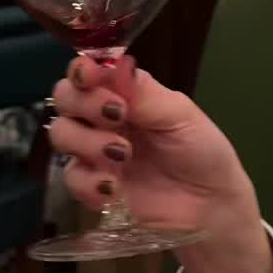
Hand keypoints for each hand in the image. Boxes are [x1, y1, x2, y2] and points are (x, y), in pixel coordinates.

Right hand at [50, 55, 255, 233]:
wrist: (210, 208)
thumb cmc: (203, 153)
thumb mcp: (182, 116)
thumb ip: (145, 93)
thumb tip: (115, 65)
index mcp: (127, 93)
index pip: (90, 71)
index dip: (82, 70)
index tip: (88, 76)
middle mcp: (105, 118)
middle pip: (66, 97)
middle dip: (84, 103)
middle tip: (117, 117)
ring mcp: (96, 152)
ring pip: (62, 134)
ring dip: (87, 141)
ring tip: (122, 155)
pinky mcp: (93, 186)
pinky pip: (71, 177)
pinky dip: (88, 181)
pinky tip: (114, 189)